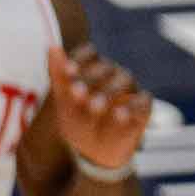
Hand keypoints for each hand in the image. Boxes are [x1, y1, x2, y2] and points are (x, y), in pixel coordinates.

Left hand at [47, 44, 150, 172]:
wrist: (91, 149)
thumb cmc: (75, 117)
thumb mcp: (62, 99)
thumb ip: (57, 72)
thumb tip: (51, 45)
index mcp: (91, 67)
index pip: (88, 53)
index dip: (78, 59)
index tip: (67, 70)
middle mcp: (112, 74)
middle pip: (106, 67)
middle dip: (90, 78)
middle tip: (76, 91)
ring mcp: (130, 89)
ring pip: (125, 80)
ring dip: (109, 91)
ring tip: (94, 105)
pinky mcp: (143, 107)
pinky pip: (142, 102)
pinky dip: (131, 107)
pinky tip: (118, 115)